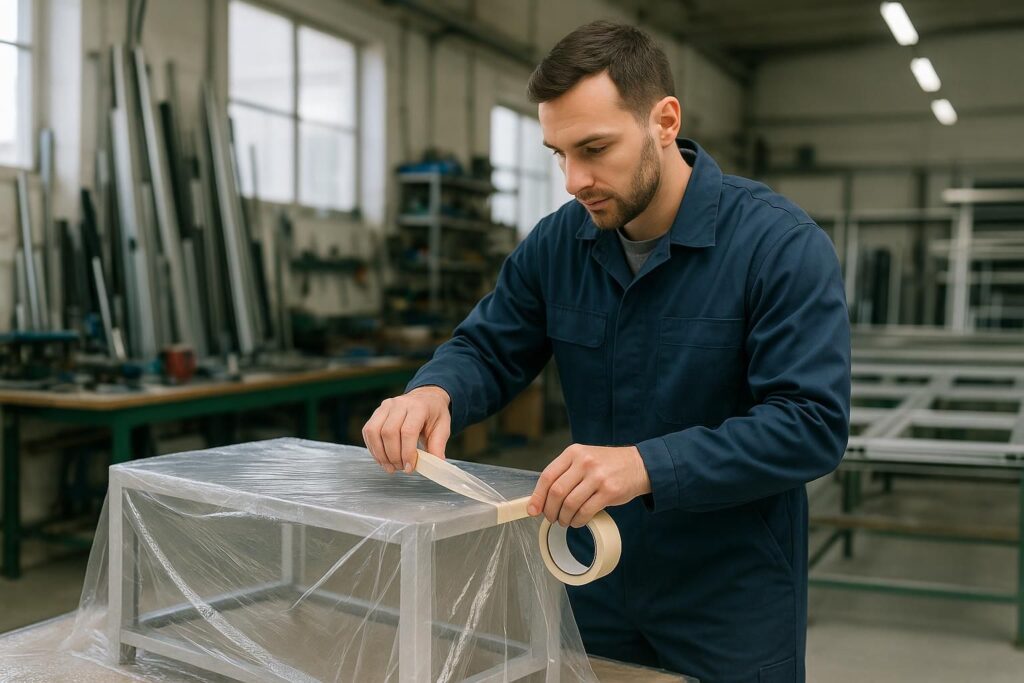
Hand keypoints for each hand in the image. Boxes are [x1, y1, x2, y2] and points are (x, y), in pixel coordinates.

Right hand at [361, 386, 450, 473]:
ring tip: (390, 466)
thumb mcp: (443, 428)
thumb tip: (436, 464)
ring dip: (380, 454)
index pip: (408, 431)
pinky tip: (382, 458)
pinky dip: (373, 448)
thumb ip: (438, 446)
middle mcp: (400, 404)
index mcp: (418, 407)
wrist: (426, 398)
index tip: (409, 467)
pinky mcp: (377, 413)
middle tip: (401, 467)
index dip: (407, 452)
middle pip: (389, 432)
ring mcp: (386, 407)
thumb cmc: (434, 414)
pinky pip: (368, 432)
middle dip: (393, 456)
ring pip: (374, 432)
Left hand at [527, 444, 651, 527]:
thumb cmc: (607, 464)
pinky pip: (585, 511)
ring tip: (565, 521)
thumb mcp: (584, 458)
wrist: (638, 465)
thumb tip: (541, 499)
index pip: (547, 476)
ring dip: (564, 518)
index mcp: (573, 453)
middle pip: (556, 492)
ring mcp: (597, 476)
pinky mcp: (609, 491)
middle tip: (551, 518)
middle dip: (550, 510)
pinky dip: (578, 521)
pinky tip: (578, 521)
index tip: (533, 510)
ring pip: (570, 504)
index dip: (537, 496)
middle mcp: (584, 462)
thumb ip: (564, 473)